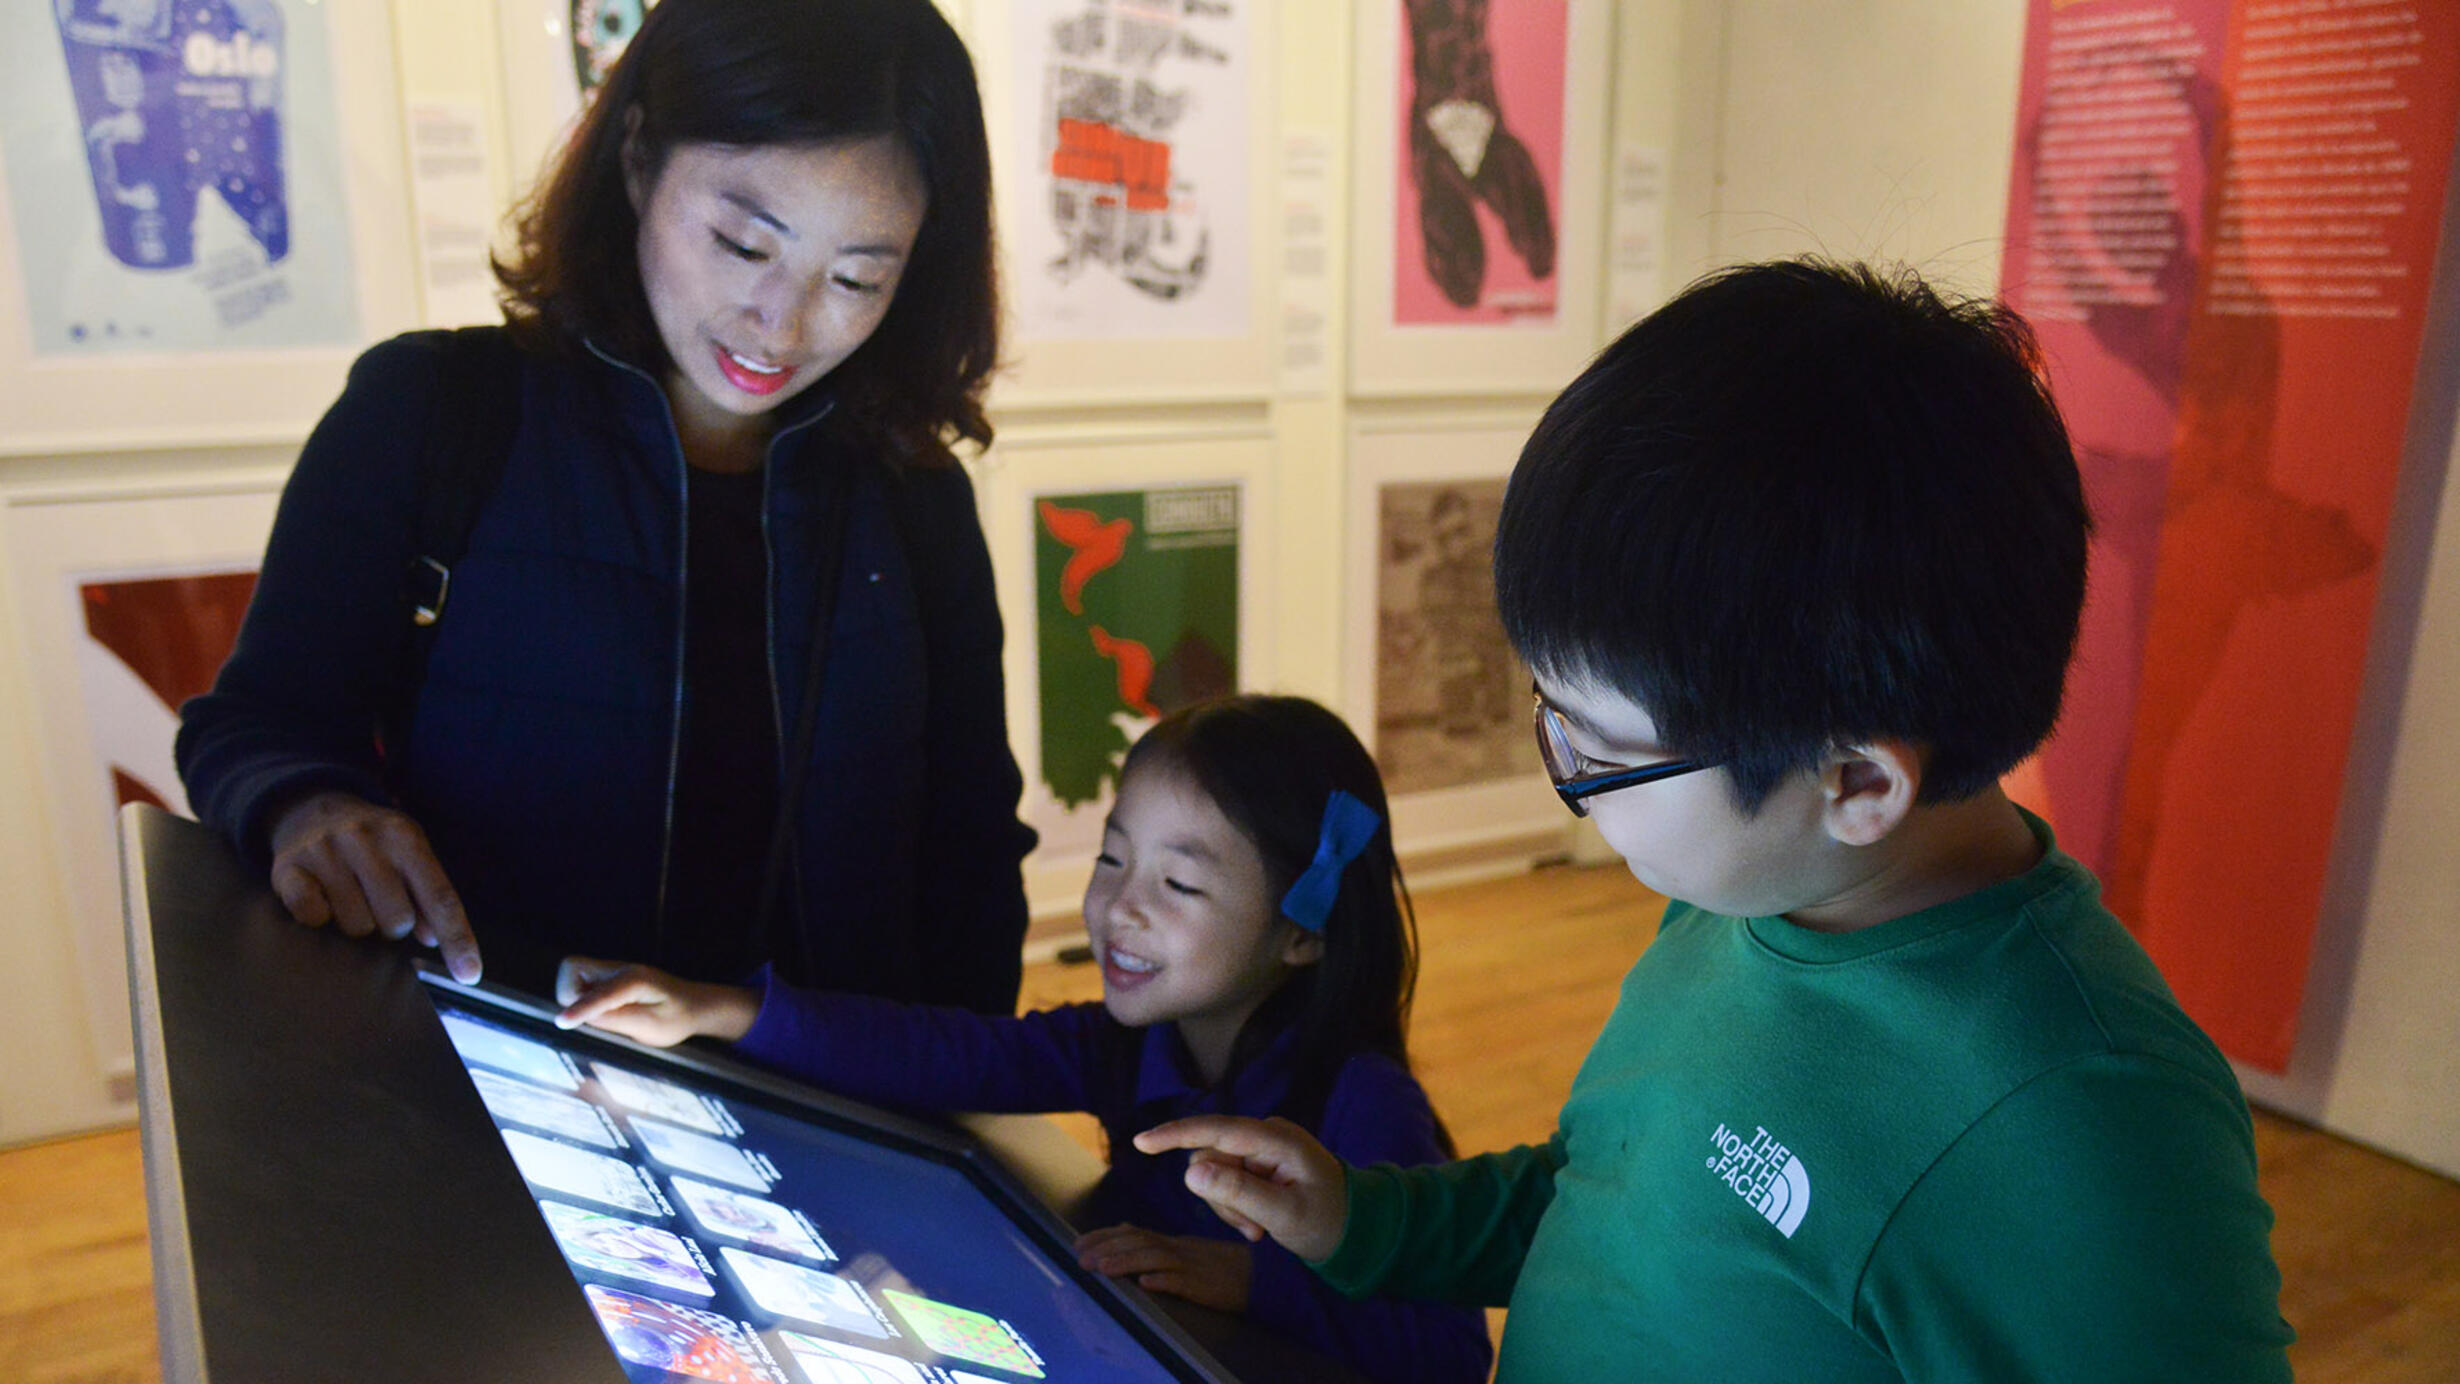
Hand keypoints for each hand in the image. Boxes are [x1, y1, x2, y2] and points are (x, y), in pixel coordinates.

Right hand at [267, 790, 480, 981]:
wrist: (309, 808)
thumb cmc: (372, 844)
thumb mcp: (408, 855)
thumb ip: (427, 894)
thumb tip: (431, 938)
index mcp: (404, 838)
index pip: (440, 897)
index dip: (457, 939)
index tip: (469, 976)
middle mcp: (365, 839)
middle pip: (397, 921)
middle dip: (393, 927)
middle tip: (379, 906)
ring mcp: (324, 851)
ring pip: (356, 926)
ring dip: (357, 924)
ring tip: (349, 897)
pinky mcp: (287, 867)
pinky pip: (313, 917)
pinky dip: (319, 919)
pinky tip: (320, 897)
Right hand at [554, 957, 758, 1046]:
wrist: (694, 1005)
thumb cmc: (676, 1017)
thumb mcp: (651, 1026)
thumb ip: (615, 1020)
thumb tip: (580, 1017)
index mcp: (633, 980)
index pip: (597, 993)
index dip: (578, 1009)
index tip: (562, 1023)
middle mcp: (619, 969)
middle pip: (572, 969)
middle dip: (569, 996)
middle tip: (593, 1018)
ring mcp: (612, 970)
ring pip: (572, 975)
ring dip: (575, 997)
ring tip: (602, 1015)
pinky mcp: (609, 978)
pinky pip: (581, 982)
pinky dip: (582, 998)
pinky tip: (604, 1011)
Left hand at [1075, 1223, 1252, 1313]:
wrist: (1260, 1274)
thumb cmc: (1219, 1265)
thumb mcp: (1184, 1248)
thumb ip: (1154, 1240)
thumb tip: (1122, 1228)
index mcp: (1170, 1241)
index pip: (1132, 1233)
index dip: (1103, 1237)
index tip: (1077, 1243)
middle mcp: (1177, 1248)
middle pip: (1138, 1243)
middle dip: (1106, 1249)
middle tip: (1080, 1259)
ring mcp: (1191, 1265)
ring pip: (1155, 1258)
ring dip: (1125, 1263)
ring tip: (1101, 1269)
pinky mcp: (1205, 1284)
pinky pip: (1184, 1281)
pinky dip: (1164, 1281)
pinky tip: (1146, 1284)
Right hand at [1132, 1116, 1348, 1262]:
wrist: (1354, 1227)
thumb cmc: (1327, 1220)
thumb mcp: (1284, 1215)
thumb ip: (1237, 1193)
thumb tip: (1190, 1172)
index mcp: (1278, 1139)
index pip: (1219, 1130)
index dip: (1177, 1134)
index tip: (1141, 1142)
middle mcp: (1266, 1134)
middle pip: (1210, 1157)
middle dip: (1221, 1197)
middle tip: (1252, 1230)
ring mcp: (1260, 1146)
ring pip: (1212, 1172)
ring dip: (1228, 1207)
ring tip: (1258, 1229)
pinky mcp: (1255, 1160)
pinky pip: (1223, 1180)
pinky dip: (1233, 1206)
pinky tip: (1258, 1223)